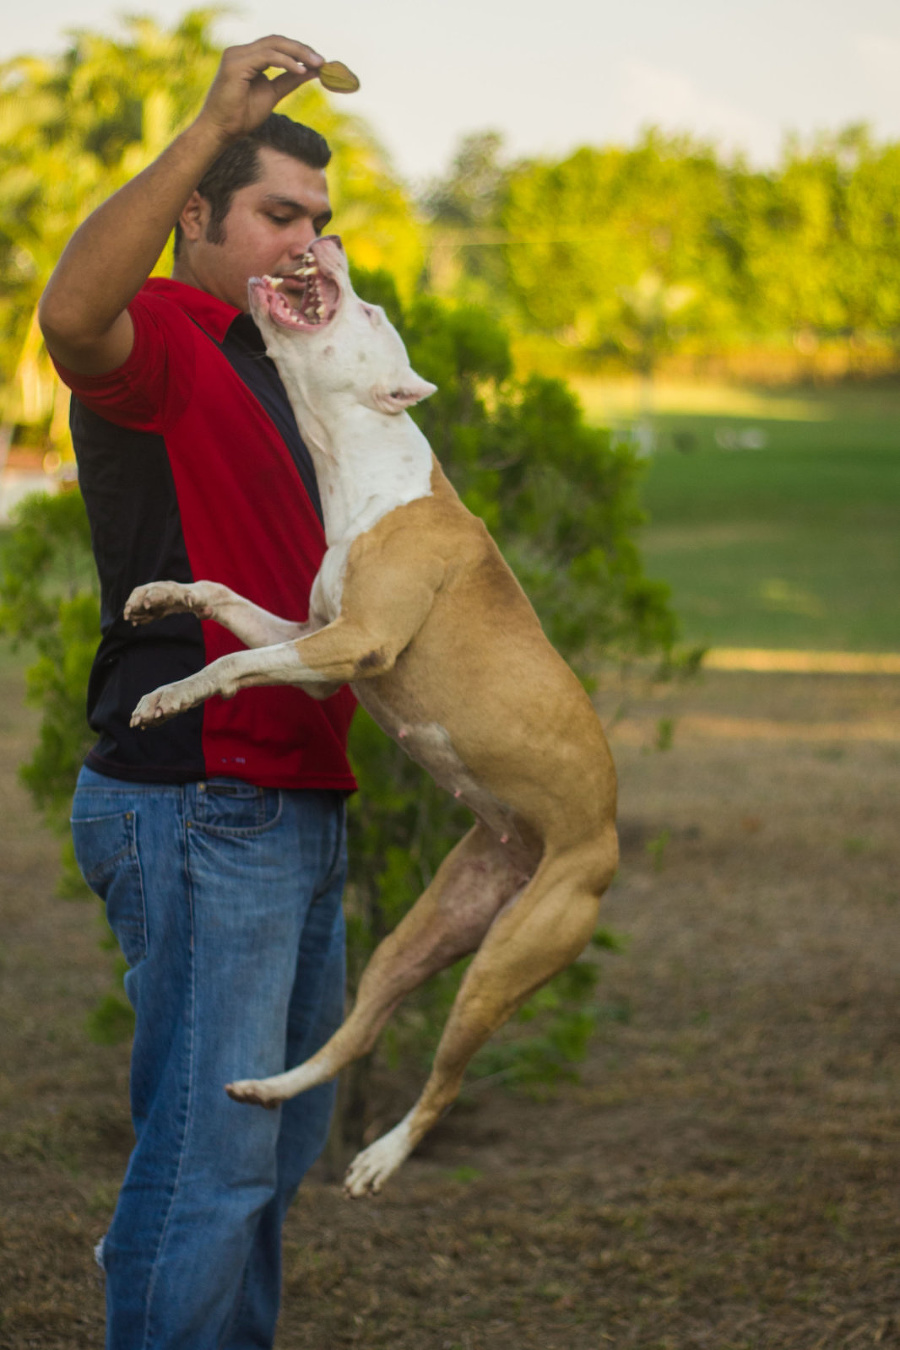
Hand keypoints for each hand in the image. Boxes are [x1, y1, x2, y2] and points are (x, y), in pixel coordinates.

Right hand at [198, 36, 323, 142]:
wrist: (220, 131)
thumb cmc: (241, 117)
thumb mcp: (272, 95)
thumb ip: (289, 80)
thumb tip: (311, 71)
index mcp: (247, 57)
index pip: (276, 46)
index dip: (299, 51)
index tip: (319, 62)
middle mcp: (240, 52)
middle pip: (276, 41)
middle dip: (302, 49)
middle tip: (323, 61)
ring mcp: (236, 55)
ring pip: (273, 45)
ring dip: (298, 53)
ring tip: (317, 64)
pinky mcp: (236, 64)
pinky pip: (267, 57)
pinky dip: (286, 62)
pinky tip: (301, 71)